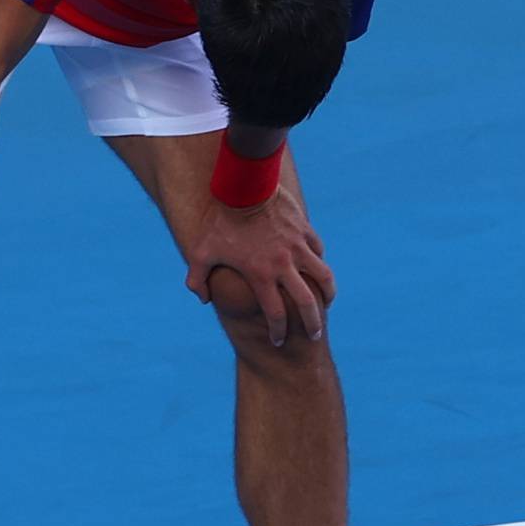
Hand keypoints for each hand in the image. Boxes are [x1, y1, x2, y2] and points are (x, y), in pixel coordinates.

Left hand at [185, 187, 335, 345]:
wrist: (243, 185)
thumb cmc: (219, 221)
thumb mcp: (200, 251)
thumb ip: (197, 279)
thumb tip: (203, 299)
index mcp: (260, 275)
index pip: (275, 315)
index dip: (278, 332)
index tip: (278, 340)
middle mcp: (283, 265)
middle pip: (306, 303)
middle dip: (312, 323)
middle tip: (314, 334)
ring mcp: (297, 247)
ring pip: (323, 277)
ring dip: (327, 294)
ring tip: (326, 302)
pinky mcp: (304, 230)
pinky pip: (318, 250)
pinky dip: (319, 261)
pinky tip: (316, 267)